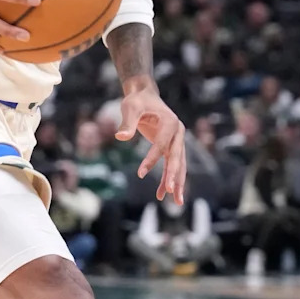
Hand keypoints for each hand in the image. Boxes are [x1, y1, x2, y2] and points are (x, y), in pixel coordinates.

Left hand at [117, 86, 186, 204]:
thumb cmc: (137, 101)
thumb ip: (127, 122)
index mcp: (170, 123)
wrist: (145, 96)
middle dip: (174, 175)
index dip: (152, 160)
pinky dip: (168, 179)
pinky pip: (171, 166)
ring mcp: (176, 140)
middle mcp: (178, 132)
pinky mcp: (171, 146)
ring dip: (177, 183)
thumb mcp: (130, 107)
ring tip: (176, 202)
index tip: (140, 174)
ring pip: (178, 165)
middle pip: (177, 157)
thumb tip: (120, 137)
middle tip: (169, 191)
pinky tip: (163, 195)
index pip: (162, 145)